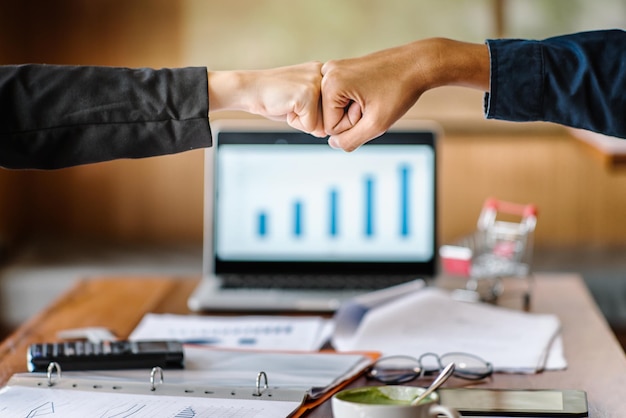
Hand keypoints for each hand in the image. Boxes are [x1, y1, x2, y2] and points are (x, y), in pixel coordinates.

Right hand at [208, 62, 324, 136]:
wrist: (248, 88)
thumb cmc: (274, 97)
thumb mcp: (303, 101)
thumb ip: (322, 113)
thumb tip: (330, 131)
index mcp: (324, 73)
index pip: (333, 110)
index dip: (312, 114)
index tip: (296, 100)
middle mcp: (324, 74)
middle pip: (330, 117)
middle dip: (309, 118)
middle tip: (290, 103)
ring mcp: (316, 83)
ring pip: (322, 123)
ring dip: (303, 121)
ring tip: (288, 105)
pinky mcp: (308, 95)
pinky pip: (310, 126)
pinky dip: (295, 123)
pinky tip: (285, 107)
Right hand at [321, 38, 489, 150]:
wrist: (417, 64)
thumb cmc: (400, 90)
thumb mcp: (376, 124)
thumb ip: (350, 140)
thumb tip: (333, 144)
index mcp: (330, 84)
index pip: (331, 128)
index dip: (354, 124)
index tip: (370, 106)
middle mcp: (327, 73)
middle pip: (331, 117)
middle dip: (352, 116)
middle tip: (373, 100)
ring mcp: (333, 69)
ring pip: (336, 109)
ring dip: (355, 109)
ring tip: (373, 94)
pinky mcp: (342, 69)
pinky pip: (341, 98)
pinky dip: (356, 100)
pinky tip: (370, 90)